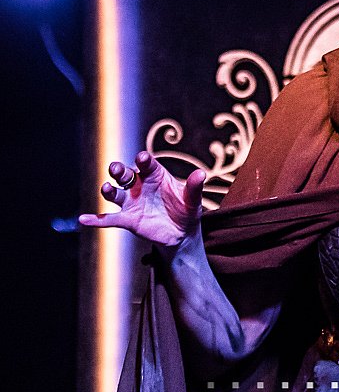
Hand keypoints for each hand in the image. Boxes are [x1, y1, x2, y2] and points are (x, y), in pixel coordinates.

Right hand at [78, 151, 205, 248]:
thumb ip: (194, 188)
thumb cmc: (187, 210)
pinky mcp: (128, 219)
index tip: (142, 158)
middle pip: (125, 174)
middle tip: (117, 170)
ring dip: (108, 190)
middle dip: (119, 171)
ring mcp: (131, 202)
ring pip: (115, 193)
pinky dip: (97, 220)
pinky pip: (110, 219)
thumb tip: (201, 174)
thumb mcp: (193, 200)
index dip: (143, 160)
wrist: (182, 233)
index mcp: (155, 175)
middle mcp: (139, 185)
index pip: (147, 164)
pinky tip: (84, 220)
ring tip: (107, 189)